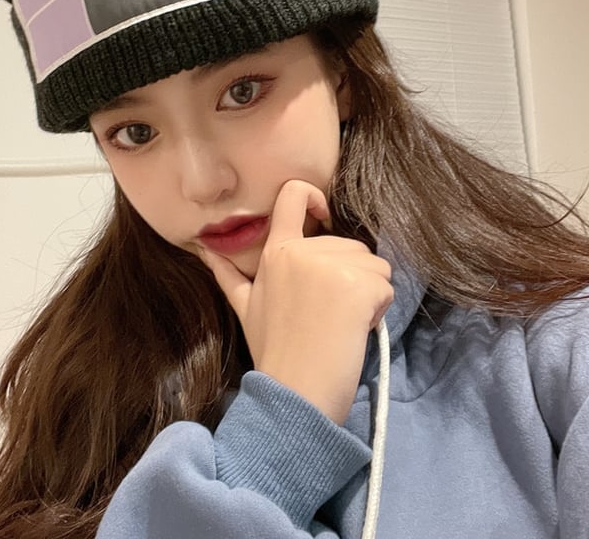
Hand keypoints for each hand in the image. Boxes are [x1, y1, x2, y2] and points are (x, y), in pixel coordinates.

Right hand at [201, 180, 392, 424]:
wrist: (295, 394)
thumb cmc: (274, 352)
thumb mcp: (245, 307)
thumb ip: (228, 274)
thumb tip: (203, 249)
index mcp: (276, 251)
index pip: (293, 195)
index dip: (314, 197)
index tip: (323, 215)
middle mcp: (303, 251)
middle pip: (350, 245)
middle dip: (351, 276)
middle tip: (329, 314)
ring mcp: (331, 266)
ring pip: (374, 265)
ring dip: (368, 292)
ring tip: (342, 323)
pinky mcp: (358, 285)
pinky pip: (385, 285)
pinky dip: (379, 307)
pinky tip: (356, 329)